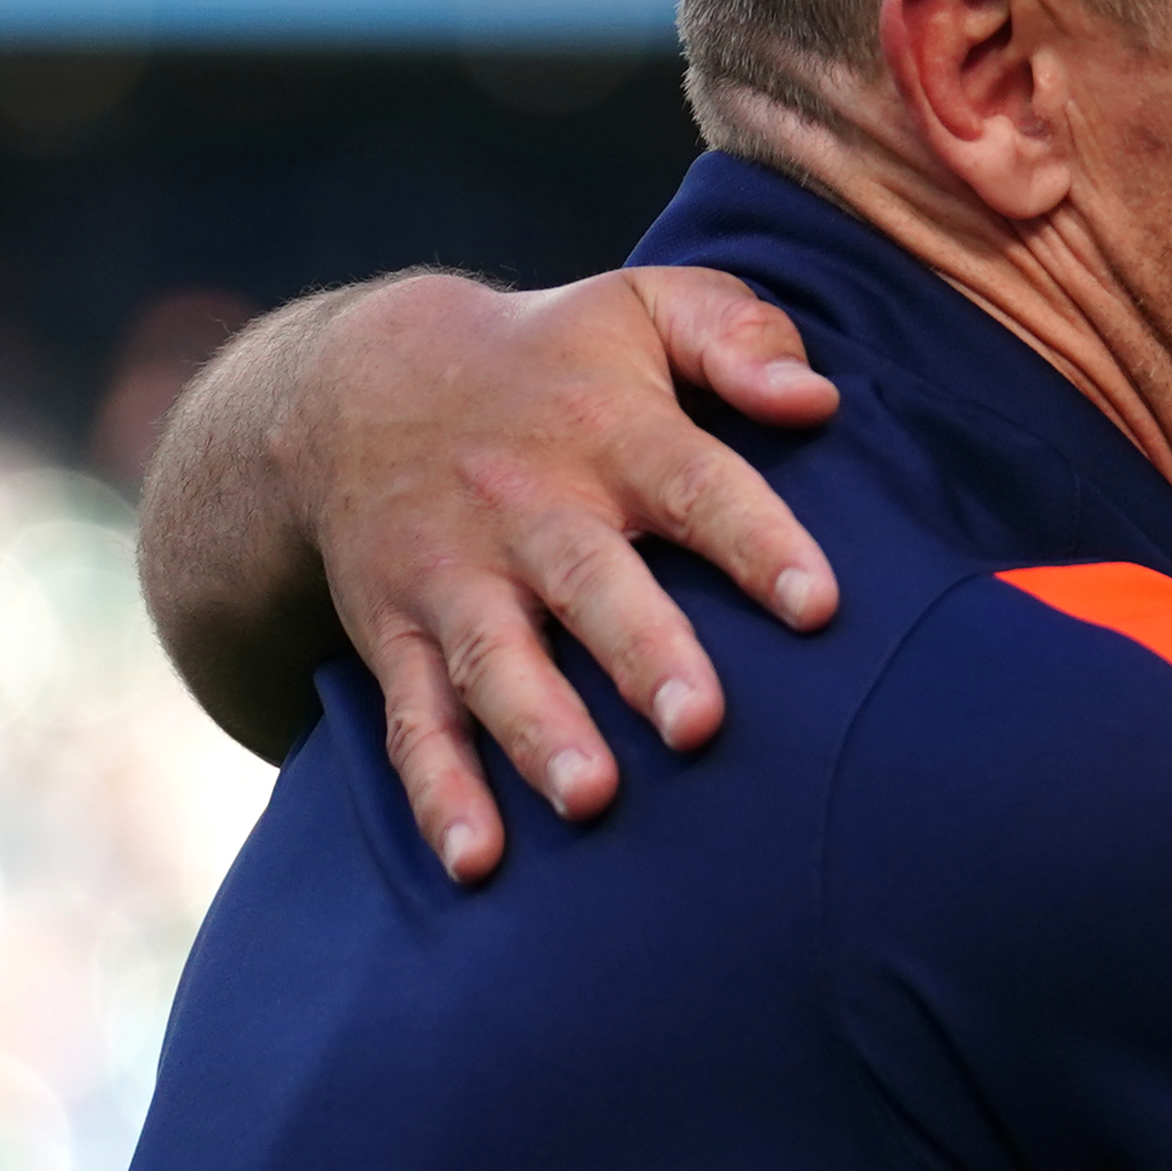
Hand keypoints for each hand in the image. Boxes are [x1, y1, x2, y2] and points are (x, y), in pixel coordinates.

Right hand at [285, 268, 843, 877]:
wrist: (351, 383)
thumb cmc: (553, 361)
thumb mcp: (642, 307)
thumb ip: (738, 335)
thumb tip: (818, 399)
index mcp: (610, 433)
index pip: (696, 486)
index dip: (757, 542)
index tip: (820, 606)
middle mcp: (528, 508)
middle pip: (591, 584)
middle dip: (642, 653)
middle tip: (701, 723)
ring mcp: (455, 579)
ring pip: (498, 664)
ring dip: (541, 734)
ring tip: (592, 800)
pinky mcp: (397, 638)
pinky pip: (414, 724)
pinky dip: (438, 795)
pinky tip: (476, 863)